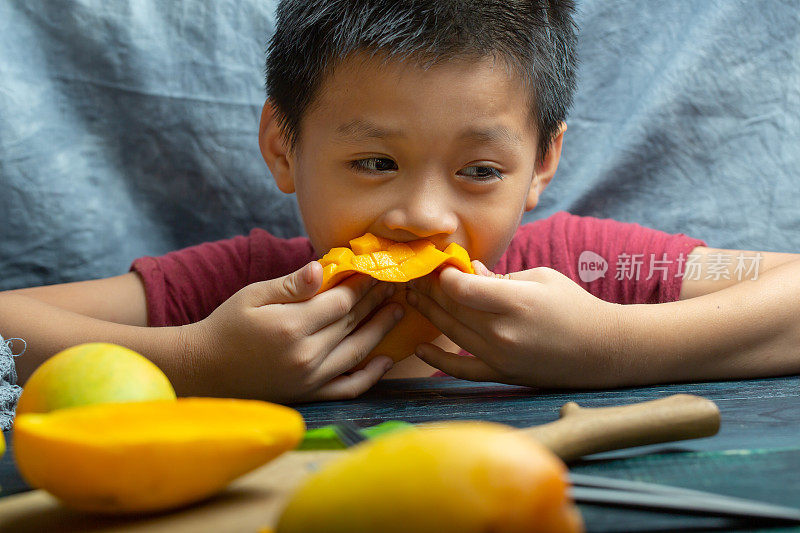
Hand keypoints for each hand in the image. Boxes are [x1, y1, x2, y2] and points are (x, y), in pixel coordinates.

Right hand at [189, 261, 402, 401]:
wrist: (204, 370)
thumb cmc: (226, 325)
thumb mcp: (253, 296)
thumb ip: (291, 284)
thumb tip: (322, 267)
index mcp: (291, 326)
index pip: (340, 301)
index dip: (362, 285)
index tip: (377, 270)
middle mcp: (305, 355)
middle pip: (352, 323)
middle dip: (376, 301)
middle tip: (395, 284)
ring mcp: (309, 379)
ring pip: (358, 352)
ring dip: (381, 330)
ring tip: (398, 311)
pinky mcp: (309, 395)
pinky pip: (348, 388)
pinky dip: (371, 376)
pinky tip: (386, 360)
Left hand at [407, 261, 623, 387]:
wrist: (603, 349)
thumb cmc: (573, 305)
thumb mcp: (540, 278)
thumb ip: (500, 276)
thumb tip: (467, 271)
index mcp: (515, 301)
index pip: (460, 288)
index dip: (444, 275)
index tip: (439, 265)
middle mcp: (503, 332)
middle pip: (452, 308)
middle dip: (430, 290)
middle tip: (416, 277)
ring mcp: (500, 357)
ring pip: (451, 333)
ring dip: (428, 314)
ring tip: (412, 298)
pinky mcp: (502, 374)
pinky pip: (462, 370)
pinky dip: (438, 361)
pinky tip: (420, 348)